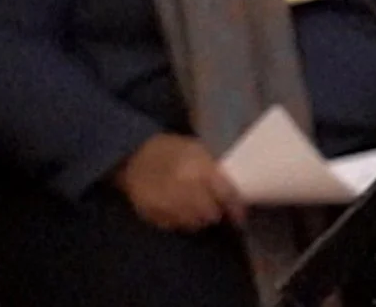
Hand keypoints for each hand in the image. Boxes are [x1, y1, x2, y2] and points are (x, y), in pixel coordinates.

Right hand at [114, 133, 246, 232]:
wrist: (134, 157)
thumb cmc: (173, 150)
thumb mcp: (198, 150)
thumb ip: (215, 171)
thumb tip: (231, 191)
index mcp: (199, 169)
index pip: (225, 194)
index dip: (236, 208)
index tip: (241, 216)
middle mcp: (184, 188)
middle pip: (210, 213)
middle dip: (217, 212)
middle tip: (217, 209)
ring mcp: (166, 204)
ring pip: (194, 223)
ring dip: (200, 219)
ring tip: (200, 211)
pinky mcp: (152, 214)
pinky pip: (175, 225)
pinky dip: (182, 221)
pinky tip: (182, 212)